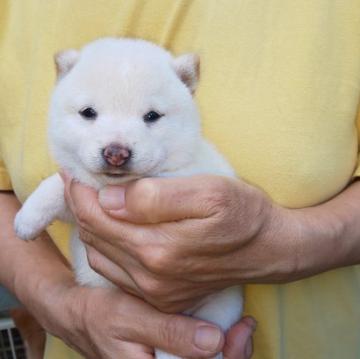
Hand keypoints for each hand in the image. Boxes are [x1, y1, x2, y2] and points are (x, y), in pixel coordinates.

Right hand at [28, 279, 231, 358]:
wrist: (79, 313)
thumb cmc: (101, 315)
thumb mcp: (132, 320)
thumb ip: (169, 332)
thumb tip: (214, 341)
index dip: (230, 358)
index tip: (240, 330)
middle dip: (234, 353)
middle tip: (245, 326)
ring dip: (228, 350)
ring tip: (239, 326)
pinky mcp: (165, 355)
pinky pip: (194, 356)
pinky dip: (213, 344)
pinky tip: (221, 326)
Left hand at [62, 173, 295, 311]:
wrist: (269, 248)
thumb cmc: (243, 213)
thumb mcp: (207, 192)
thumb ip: (156, 196)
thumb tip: (110, 198)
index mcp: (159, 247)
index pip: (97, 216)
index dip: (80, 191)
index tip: (75, 170)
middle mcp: (151, 276)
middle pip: (94, 237)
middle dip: (81, 206)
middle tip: (81, 182)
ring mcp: (155, 291)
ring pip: (100, 256)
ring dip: (92, 227)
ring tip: (95, 202)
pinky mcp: (161, 297)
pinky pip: (116, 273)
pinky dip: (106, 248)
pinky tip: (115, 229)